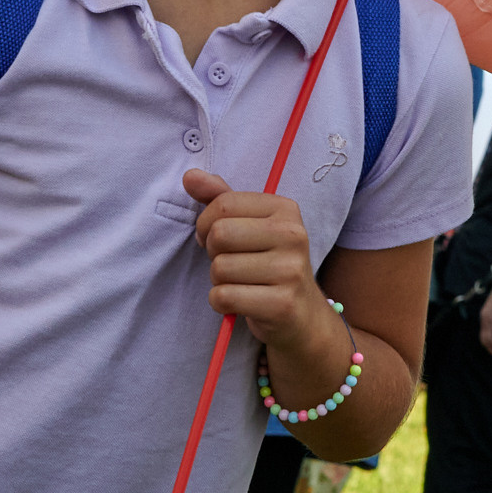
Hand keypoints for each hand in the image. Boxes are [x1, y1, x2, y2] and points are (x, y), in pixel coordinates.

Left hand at [183, 168, 332, 349]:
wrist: (301, 315)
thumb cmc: (268, 263)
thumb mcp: (250, 224)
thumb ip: (220, 198)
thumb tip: (190, 177)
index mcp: (285, 209)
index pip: (224, 204)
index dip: (206, 223)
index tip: (215, 237)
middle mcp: (293, 235)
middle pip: (220, 234)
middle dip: (213, 252)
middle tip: (230, 262)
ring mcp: (290, 271)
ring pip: (220, 268)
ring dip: (218, 280)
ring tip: (240, 282)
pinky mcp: (281, 304)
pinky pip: (224, 297)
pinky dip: (221, 302)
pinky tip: (240, 302)